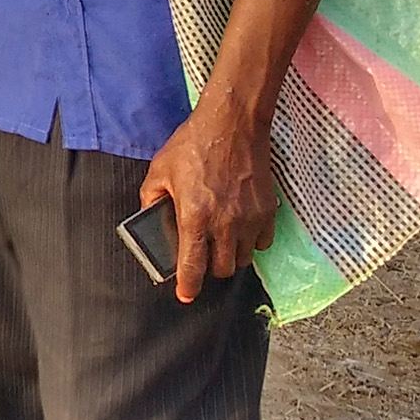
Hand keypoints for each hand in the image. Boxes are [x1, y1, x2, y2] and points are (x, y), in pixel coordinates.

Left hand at [137, 102, 277, 302]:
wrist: (232, 124)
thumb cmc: (193, 144)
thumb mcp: (160, 170)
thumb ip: (152, 198)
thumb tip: (151, 217)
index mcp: (194, 216)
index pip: (192, 265)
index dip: (188, 286)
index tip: (185, 296)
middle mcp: (224, 223)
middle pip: (222, 268)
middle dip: (209, 268)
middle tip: (201, 256)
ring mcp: (249, 218)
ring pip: (243, 258)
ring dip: (230, 256)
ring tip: (219, 241)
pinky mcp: (267, 211)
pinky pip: (262, 242)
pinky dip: (251, 242)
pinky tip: (239, 227)